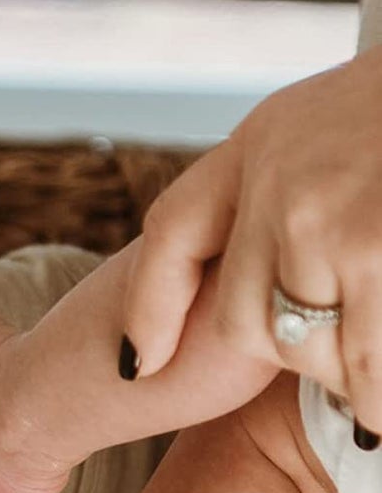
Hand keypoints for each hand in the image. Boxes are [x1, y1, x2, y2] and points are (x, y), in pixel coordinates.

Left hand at [124, 46, 381, 436]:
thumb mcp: (345, 117)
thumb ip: (302, 178)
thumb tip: (290, 271)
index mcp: (265, 142)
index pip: (175, 232)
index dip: (150, 308)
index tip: (136, 365)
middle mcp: (279, 187)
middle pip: (247, 322)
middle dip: (305, 357)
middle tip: (357, 364)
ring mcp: (328, 223)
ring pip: (316, 351)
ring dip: (362, 375)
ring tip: (379, 360)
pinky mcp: (372, 250)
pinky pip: (368, 357)